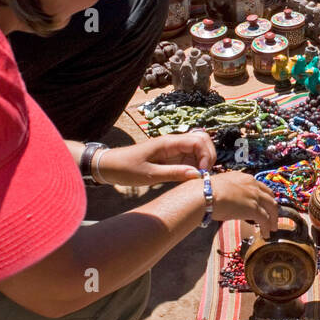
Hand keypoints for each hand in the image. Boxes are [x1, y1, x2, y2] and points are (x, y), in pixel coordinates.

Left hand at [98, 133, 216, 186]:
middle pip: (203, 140)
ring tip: (199, 179)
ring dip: (204, 161)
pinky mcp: (171, 158)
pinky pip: (190, 158)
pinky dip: (196, 167)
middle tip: (205, 174)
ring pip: (199, 149)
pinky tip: (191, 179)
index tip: (202, 173)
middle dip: (209, 155)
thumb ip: (174, 173)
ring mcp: (173, 150)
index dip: (206, 155)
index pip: (198, 140)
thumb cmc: (126, 168)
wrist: (110, 166)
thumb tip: (197, 175)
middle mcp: (174, 143)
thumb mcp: (149, 174)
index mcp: (168, 142)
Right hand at [210, 172, 278, 236]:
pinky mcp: (254, 209)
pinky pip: (265, 219)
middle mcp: (252, 185)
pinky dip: (267, 227)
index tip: (264, 205)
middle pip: (270, 197)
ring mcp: (254, 196)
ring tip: (272, 228)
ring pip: (272, 208)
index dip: (264, 197)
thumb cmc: (206, 191)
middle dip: (272, 207)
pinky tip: (266, 234)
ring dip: (273, 219)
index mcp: (245, 178)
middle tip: (272, 216)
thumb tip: (226, 198)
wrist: (205, 194)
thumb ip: (228, 191)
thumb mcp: (221, 186)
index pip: (260, 188)